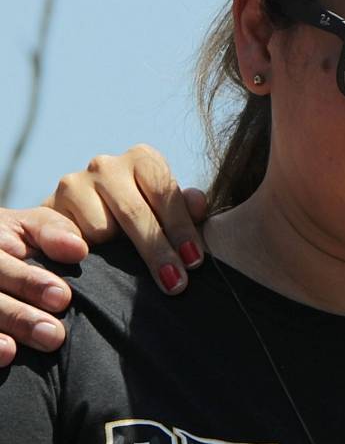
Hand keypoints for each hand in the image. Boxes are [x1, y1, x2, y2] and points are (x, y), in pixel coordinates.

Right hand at [0, 207, 87, 365]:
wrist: (4, 257)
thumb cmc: (27, 241)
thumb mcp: (36, 227)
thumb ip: (54, 232)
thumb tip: (77, 250)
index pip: (1, 264)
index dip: (29, 282)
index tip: (63, 298)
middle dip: (19, 316)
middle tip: (53, 334)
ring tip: (21, 349)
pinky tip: (4, 357)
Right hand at [45, 144, 208, 292]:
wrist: (80, 225)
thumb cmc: (138, 219)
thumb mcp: (165, 214)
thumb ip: (184, 209)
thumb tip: (199, 204)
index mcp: (143, 160)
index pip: (165, 192)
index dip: (181, 228)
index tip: (194, 260)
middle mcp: (107, 165)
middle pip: (135, 212)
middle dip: (157, 251)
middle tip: (175, 283)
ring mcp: (74, 183)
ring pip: (102, 227)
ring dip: (118, 252)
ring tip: (127, 265)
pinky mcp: (46, 207)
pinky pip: (66, 236)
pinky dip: (76, 248)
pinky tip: (86, 257)